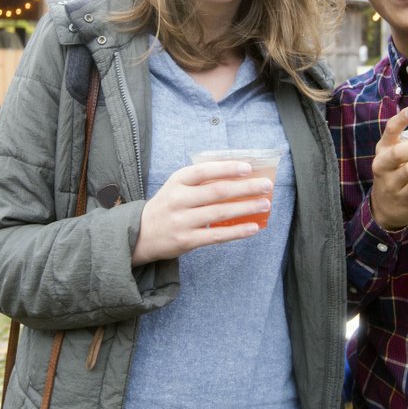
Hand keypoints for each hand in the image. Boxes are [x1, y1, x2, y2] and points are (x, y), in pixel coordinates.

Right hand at [130, 160, 272, 265]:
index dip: (227, 168)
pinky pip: (217, 235)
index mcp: (177, 181)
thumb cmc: (168, 206)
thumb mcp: (177, 187)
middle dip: (245, 188)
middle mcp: (178, 200)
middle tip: (266, 186)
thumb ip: (201, 181)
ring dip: (246, 208)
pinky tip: (253, 227)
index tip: (248, 168)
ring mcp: (182, 221)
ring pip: (220, 213)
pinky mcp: (187, 241)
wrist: (141, 234)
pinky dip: (237, 231)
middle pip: (217, 191)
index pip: (204, 171)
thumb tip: (239, 176)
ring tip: (265, 204)